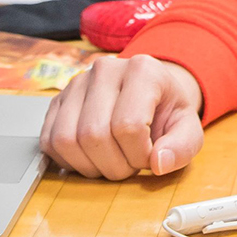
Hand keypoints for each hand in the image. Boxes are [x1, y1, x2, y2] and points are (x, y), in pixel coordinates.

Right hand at [39, 55, 203, 179]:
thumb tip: (159, 163)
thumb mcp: (187, 128)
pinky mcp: (57, 101)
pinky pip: (48, 141)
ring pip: (66, 140)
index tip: (150, 157)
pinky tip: (92, 157)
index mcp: (143, 70)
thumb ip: (182, 146)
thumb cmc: (166, 112)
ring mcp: (76, 83)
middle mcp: (105, 70)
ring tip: (111, 160)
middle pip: (94, 135)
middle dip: (114, 165)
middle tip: (130, 164)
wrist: (148, 95)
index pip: (128, 126)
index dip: (139, 156)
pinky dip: (69, 161)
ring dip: (90, 166)